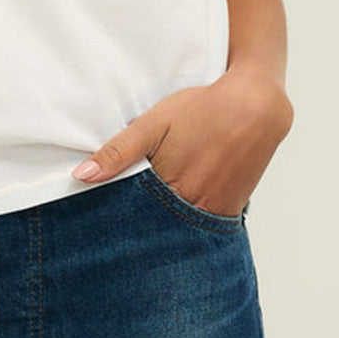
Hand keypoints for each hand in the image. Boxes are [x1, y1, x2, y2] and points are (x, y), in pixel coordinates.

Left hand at [71, 69, 293, 216]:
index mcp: (170, 188)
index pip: (131, 218)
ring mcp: (215, 213)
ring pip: (179, 231)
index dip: (115, 219)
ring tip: (148, 218)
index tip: (99, 223)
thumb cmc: (203, 109)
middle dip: (138, 229)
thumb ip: (118, 152)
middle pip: (155, 229)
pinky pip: (203, 226)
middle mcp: (194, 208)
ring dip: (163, 226)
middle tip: (119, 230)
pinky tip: (177, 210)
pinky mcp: (231, 210)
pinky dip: (187, 223)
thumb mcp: (153, 124)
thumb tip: (82, 176)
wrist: (257, 106)